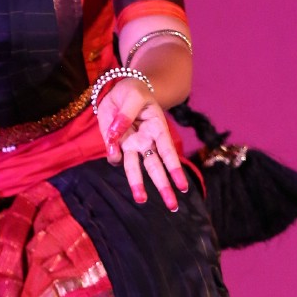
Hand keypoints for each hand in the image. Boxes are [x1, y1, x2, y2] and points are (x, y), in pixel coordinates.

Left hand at [97, 77, 188, 210]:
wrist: (122, 90)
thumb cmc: (133, 92)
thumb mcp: (132, 96)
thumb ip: (125, 115)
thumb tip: (117, 135)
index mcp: (157, 128)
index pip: (167, 151)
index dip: (175, 169)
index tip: (183, 187)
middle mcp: (147, 141)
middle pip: (156, 166)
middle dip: (163, 186)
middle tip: (172, 206)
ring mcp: (132, 145)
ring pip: (136, 168)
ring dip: (138, 185)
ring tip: (142, 200)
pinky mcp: (117, 145)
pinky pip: (115, 157)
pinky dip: (114, 157)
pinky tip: (114, 150)